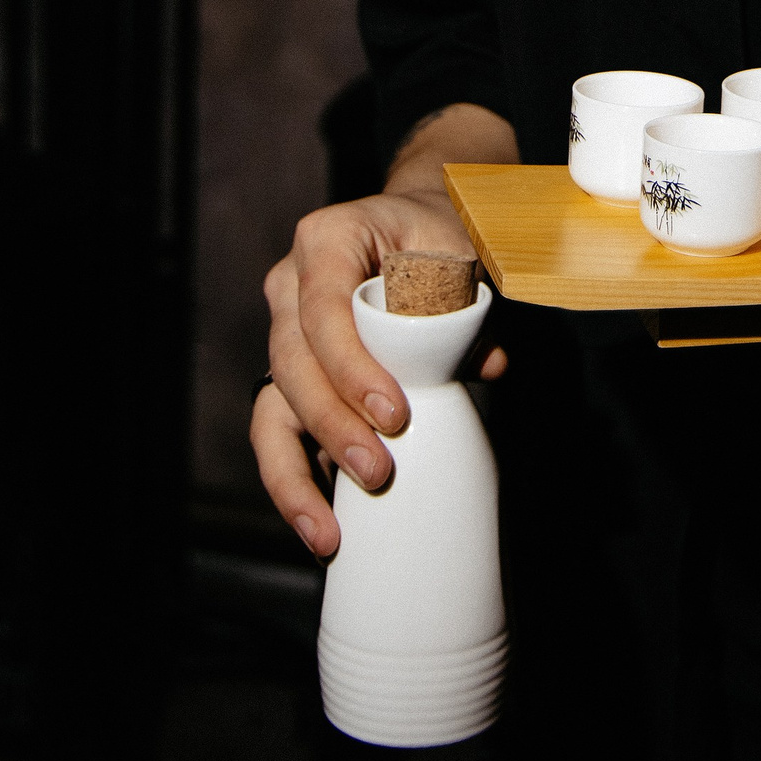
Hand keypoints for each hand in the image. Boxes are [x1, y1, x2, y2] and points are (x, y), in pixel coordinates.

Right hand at [252, 182, 505, 560]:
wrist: (411, 226)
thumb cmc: (432, 235)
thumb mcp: (456, 250)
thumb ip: (469, 306)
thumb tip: (489, 366)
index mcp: (326, 241)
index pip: (323, 310)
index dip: (350, 368)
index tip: (393, 414)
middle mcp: (290, 286)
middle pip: (292, 365)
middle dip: (331, 427)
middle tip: (378, 474)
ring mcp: (283, 333)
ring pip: (271, 409)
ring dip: (296, 476)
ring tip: (329, 534)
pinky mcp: (290, 377)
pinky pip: (278, 433)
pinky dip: (296, 481)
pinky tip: (322, 526)